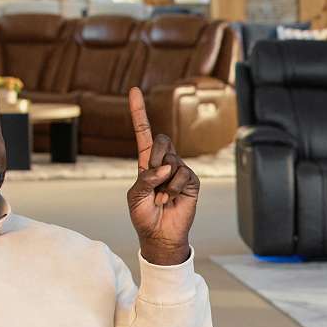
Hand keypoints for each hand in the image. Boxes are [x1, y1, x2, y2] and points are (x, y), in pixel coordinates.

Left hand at [126, 86, 197, 264]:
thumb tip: (166, 166)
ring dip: (163, 181)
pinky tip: (171, 199)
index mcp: (146, 163)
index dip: (138, 113)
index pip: (142, 133)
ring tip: (161, 197)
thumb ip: (145, 177)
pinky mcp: (192, 181)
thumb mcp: (135, 195)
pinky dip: (174, 188)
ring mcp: (179, 171)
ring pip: (172, 159)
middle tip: (153, 179)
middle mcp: (164, 163)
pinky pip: (183, 174)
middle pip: (161, 139)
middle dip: (154, 157)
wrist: (160, 235)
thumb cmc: (144, 216)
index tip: (134, 91)